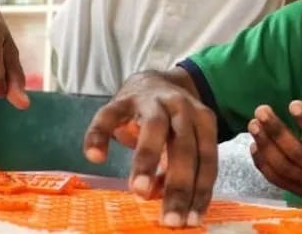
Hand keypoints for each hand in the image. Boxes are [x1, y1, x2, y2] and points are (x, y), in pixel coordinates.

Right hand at [83, 72, 218, 227]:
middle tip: (169, 218)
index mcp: (202, 119)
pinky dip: (99, 136)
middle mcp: (180, 107)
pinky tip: (96, 157)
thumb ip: (176, 168)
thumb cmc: (170, 122)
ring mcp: (150, 101)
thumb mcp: (182, 142)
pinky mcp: (120, 99)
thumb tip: (164, 198)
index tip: (192, 221)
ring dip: (147, 160)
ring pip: (153, 128)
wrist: (152, 81)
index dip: (200, 191)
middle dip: (178, 185)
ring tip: (140, 191)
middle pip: (183, 146)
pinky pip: (107, 116)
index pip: (206, 158)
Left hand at [248, 89, 301, 211]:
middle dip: (276, 131)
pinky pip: (275, 178)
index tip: (294, 104)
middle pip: (295, 152)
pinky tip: (253, 145)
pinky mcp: (295, 189)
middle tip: (262, 110)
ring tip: (253, 124)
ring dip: (265, 145)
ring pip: (281, 166)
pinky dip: (261, 163)